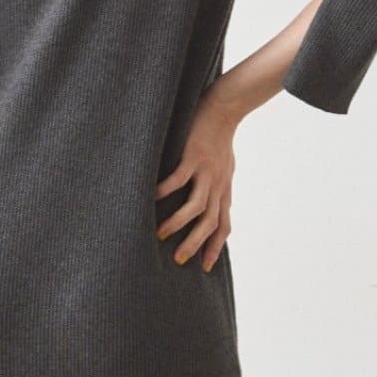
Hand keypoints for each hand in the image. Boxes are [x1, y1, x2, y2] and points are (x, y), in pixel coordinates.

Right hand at [154, 85, 238, 271]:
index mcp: (223, 189)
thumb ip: (218, 186)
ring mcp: (206, 172)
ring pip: (196, 206)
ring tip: (161, 234)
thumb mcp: (225, 167)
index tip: (205, 267)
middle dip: (195, 244)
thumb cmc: (220, 138)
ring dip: (178, 223)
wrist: (224, 109)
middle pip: (210, 222)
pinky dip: (164, 191)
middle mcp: (217, 185)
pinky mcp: (193, 157)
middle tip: (179, 260)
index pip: (223, 225)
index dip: (215, 247)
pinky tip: (151, 199)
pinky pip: (178, 180)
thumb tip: (214, 202)